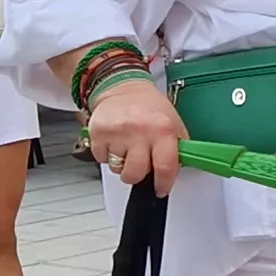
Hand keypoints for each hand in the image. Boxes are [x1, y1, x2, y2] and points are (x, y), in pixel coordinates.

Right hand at [87, 71, 185, 192]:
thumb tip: (175, 174)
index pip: (165, 167)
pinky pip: (101, 159)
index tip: (160, 189)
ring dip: (122, 164)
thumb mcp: (173, 123)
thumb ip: (177, 149)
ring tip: (127, 147)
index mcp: (163, 129)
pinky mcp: (98, 133)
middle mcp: (140, 131)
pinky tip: (115, 141)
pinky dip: (107, 155)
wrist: (122, 86)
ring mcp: (117, 132)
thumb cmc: (149, 107)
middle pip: (135, 174)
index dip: (163, 184)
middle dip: (137, 175)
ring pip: (117, 169)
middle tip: (139, 163)